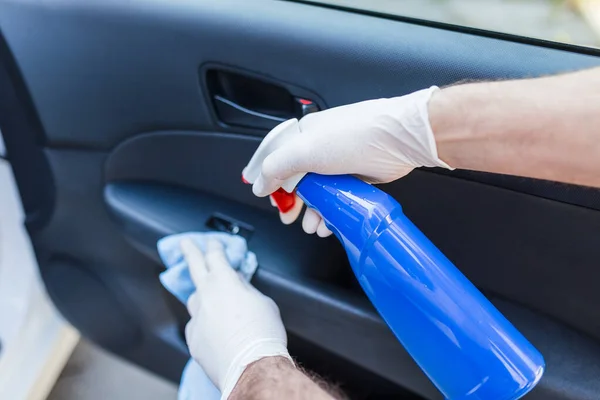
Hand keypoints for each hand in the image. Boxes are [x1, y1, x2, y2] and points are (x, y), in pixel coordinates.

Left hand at [182, 238, 291, 398]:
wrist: (251, 367)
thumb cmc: (262, 334)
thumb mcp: (264, 302)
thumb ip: (247, 289)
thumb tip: (239, 284)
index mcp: (224, 281)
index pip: (216, 256)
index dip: (215, 247)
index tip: (213, 243)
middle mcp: (206, 296)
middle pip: (195, 267)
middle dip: (191, 252)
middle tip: (186, 243)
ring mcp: (197, 318)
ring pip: (196, 300)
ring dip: (202, 296)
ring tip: (212, 300)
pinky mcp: (194, 339)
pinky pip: (198, 325)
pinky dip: (206, 324)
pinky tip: (218, 331)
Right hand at [243, 87, 451, 235]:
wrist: (399, 139)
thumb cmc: (355, 136)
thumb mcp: (304, 150)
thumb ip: (276, 167)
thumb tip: (260, 184)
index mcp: (303, 135)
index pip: (275, 155)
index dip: (265, 175)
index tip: (261, 194)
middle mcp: (320, 148)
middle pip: (295, 178)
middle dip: (289, 200)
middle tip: (287, 215)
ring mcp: (339, 163)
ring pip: (317, 191)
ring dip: (311, 211)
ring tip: (311, 225)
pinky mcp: (356, 176)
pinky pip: (336, 198)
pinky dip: (330, 213)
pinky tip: (328, 223)